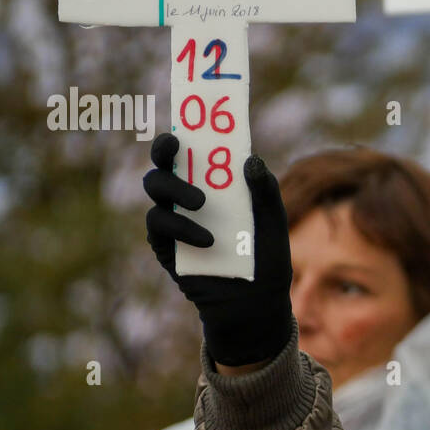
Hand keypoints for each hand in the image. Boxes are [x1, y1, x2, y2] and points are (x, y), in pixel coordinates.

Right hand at [143, 133, 292, 367]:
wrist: (256, 303)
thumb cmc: (265, 258)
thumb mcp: (273, 223)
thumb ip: (265, 192)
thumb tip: (250, 159)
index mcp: (212, 185)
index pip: (190, 153)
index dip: (180, 135)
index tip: (183, 125)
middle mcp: (186, 198)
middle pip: (163, 165)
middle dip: (165, 153)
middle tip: (176, 151)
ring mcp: (173, 222)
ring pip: (155, 190)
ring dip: (176, 189)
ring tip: (202, 203)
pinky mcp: (166, 248)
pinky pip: (160, 227)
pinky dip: (182, 228)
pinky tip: (207, 239)